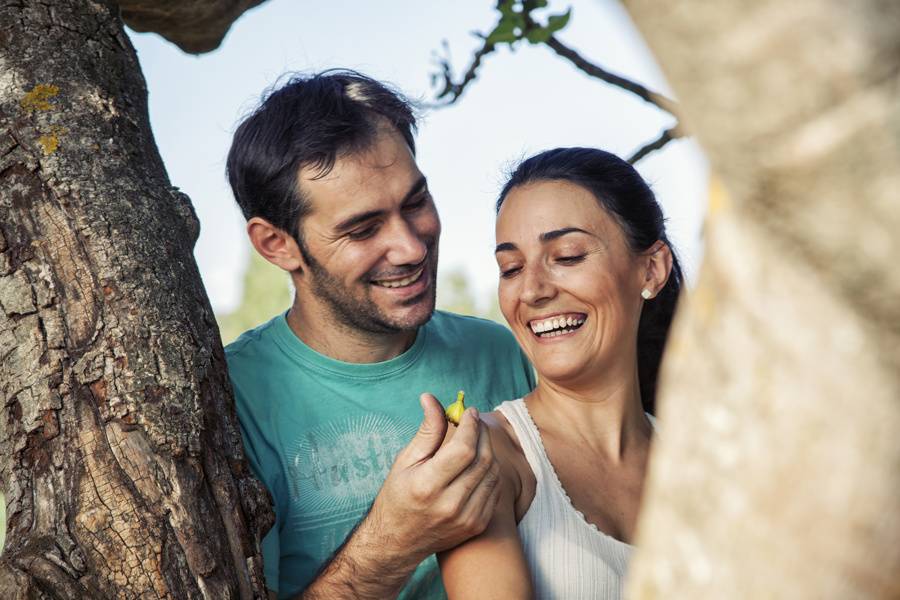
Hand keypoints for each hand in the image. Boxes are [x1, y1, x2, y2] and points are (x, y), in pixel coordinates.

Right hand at [365, 393, 500, 564]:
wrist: (398, 541)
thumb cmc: (398, 495)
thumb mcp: (406, 460)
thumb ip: (427, 430)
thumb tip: (431, 398)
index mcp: (427, 486)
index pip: (463, 449)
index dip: (471, 426)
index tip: (469, 412)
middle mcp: (449, 505)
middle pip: (482, 459)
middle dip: (482, 434)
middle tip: (474, 421)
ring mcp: (466, 518)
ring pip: (492, 473)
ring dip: (488, 451)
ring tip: (475, 441)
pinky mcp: (476, 525)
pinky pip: (495, 490)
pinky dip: (489, 471)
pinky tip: (477, 464)